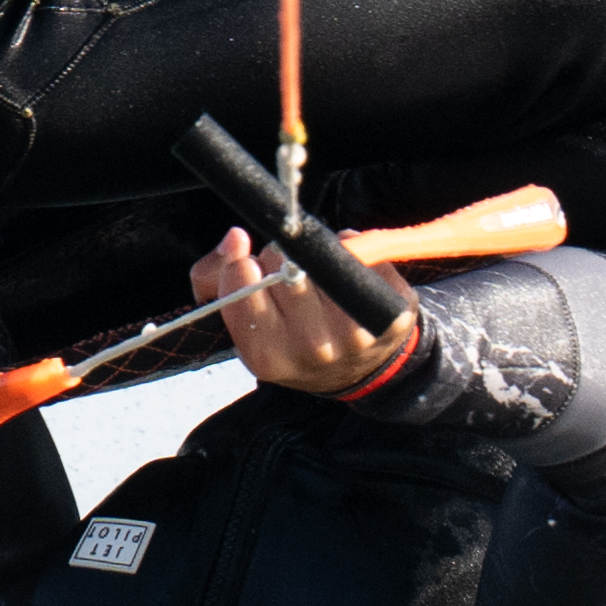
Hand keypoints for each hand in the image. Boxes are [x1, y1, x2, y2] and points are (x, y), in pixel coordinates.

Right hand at [199, 225, 418, 396]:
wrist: (360, 367)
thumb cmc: (290, 336)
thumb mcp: (241, 323)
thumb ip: (214, 277)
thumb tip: (235, 239)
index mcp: (268, 356)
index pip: (244, 288)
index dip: (241, 267)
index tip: (248, 264)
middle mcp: (313, 348)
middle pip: (283, 267)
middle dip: (278, 259)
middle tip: (287, 273)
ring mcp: (356, 331)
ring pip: (319, 256)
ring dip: (312, 255)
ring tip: (315, 275)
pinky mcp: (391, 311)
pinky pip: (358, 250)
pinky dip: (346, 248)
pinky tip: (344, 272)